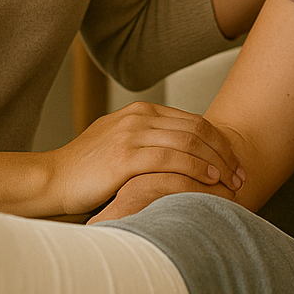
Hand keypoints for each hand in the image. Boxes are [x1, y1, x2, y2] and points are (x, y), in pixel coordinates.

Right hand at [46, 102, 244, 215]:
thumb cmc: (85, 171)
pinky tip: (210, 180)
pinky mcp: (126, 156)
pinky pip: (173, 159)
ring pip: (190, 142)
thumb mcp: (119, 145)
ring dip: (217, 162)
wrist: (51, 180)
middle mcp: (139, 117)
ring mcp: (132, 134)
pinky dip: (197, 169)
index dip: (220, 141)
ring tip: (232, 181)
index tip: (235, 161)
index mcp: (141, 112)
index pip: (193, 121)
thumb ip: (148, 142)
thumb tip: (182, 155)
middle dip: (225, 152)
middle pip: (197, 129)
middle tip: (241, 173)